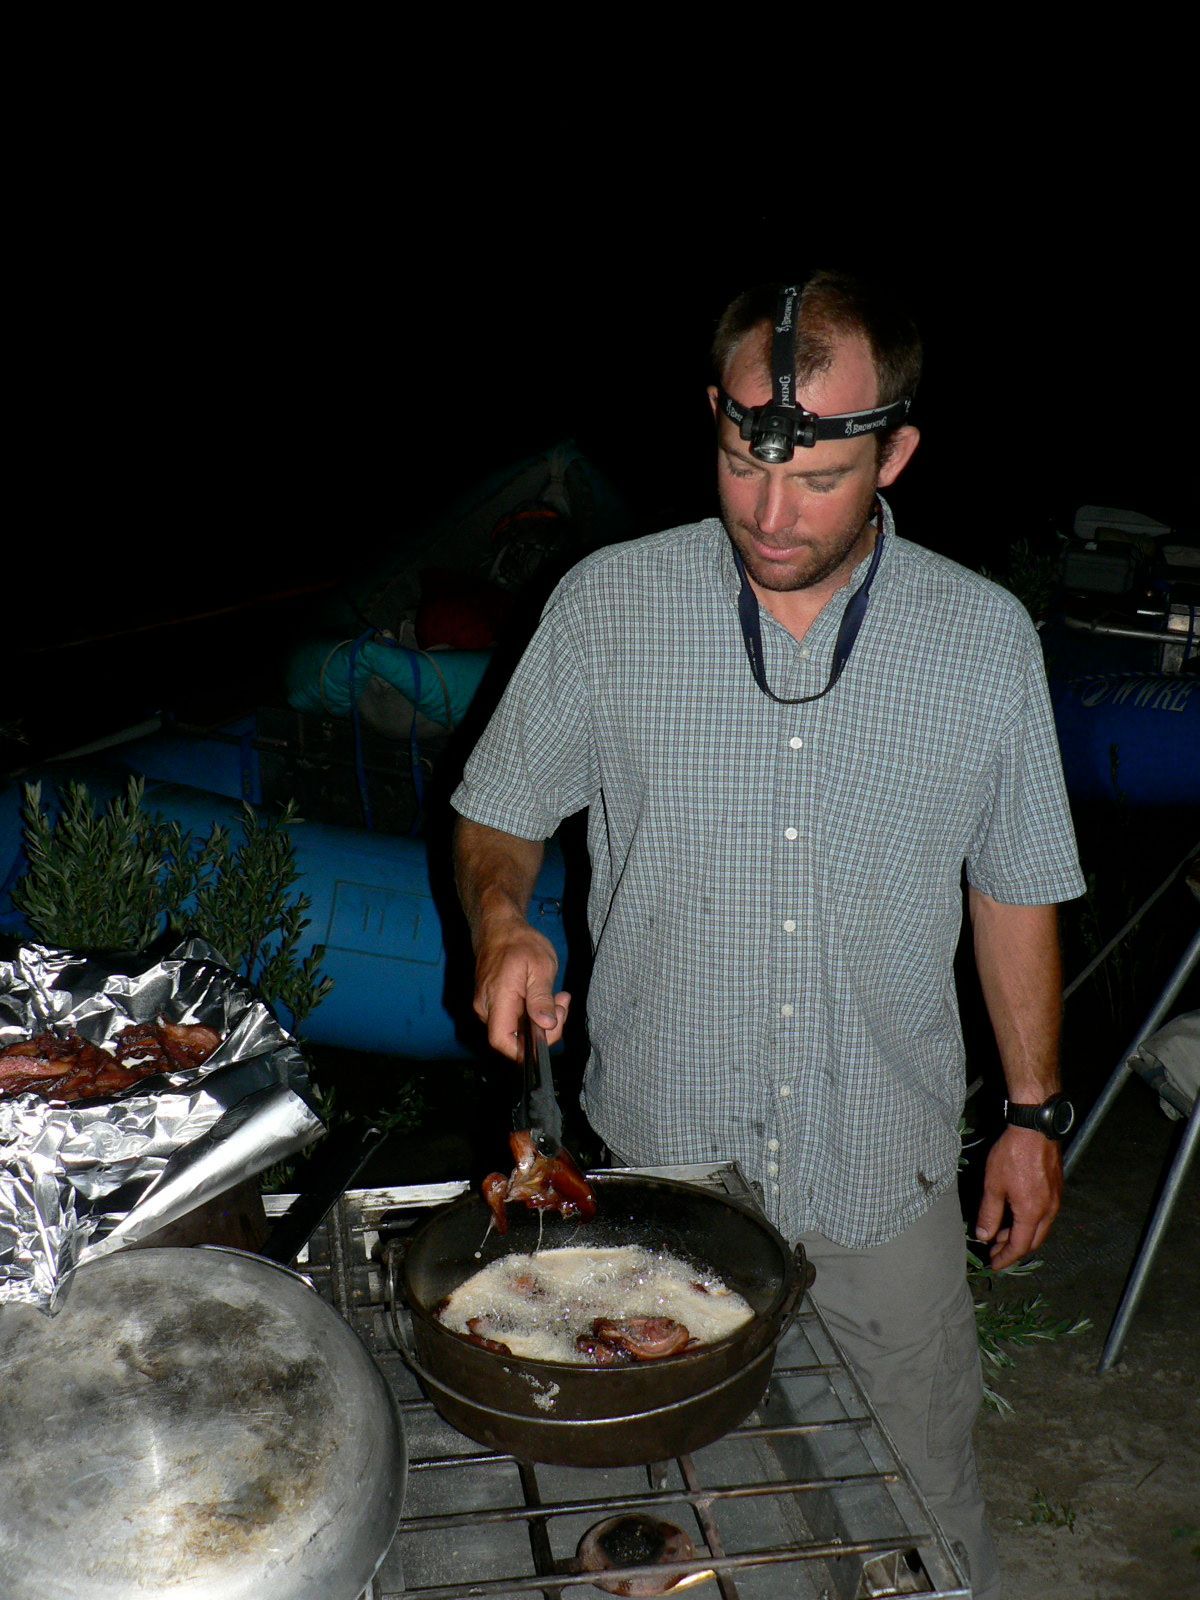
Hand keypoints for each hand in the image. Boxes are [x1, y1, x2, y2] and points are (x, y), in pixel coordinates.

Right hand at [472, 919, 569, 1060]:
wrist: (500, 926)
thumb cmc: (519, 942)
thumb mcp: (540, 966)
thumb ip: (541, 998)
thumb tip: (546, 1025)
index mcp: (496, 999)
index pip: (502, 1041)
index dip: (524, 1050)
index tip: (549, 1033)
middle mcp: (486, 1008)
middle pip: (513, 1038)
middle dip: (543, 1029)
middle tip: (562, 1004)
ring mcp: (487, 1006)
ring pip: (516, 1028)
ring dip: (541, 1019)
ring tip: (558, 996)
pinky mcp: (493, 1003)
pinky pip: (514, 1018)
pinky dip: (533, 1012)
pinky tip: (545, 995)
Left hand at [975, 1126, 1062, 1270]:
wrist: (1035, 1128)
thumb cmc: (1012, 1155)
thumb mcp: (993, 1185)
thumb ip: (989, 1214)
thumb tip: (984, 1236)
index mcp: (1032, 1213)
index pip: (1020, 1246)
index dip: (1006, 1258)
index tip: (994, 1264)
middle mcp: (1049, 1211)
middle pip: (1034, 1241)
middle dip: (1014, 1250)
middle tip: (995, 1252)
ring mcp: (1056, 1200)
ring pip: (1040, 1228)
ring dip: (1022, 1236)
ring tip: (1001, 1235)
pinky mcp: (1056, 1189)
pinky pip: (1045, 1215)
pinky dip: (1030, 1222)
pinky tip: (1016, 1216)